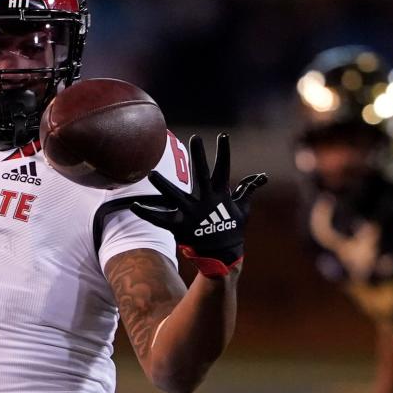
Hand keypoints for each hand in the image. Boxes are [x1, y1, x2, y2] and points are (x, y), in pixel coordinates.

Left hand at [131, 134, 266, 277]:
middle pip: (201, 174)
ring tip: (151, 173)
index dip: (224, 152)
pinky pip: (160, 218)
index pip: (223, 169)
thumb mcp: (242, 209)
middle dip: (199, 156)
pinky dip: (146, 212)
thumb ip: (246, 192)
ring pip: (175, 195)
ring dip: (163, 184)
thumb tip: (259, 179)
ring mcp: (192, 213)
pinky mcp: (180, 226)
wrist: (223, 256)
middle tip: (195, 138)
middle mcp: (205, 201)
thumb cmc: (232, 230)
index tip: (222, 135)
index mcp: (220, 195)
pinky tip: (133, 205)